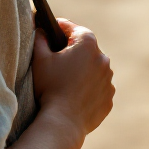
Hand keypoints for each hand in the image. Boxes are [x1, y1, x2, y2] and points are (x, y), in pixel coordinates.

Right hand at [31, 18, 113, 142]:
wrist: (63, 121)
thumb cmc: (50, 87)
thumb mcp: (40, 59)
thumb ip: (40, 39)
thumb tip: (41, 30)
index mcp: (87, 44)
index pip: (74, 28)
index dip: (60, 27)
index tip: (52, 28)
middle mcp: (103, 58)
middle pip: (86, 48)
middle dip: (73, 49)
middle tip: (57, 57)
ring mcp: (108, 79)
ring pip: (94, 67)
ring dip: (83, 69)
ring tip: (67, 78)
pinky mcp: (108, 97)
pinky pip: (98, 86)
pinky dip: (89, 86)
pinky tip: (75, 93)